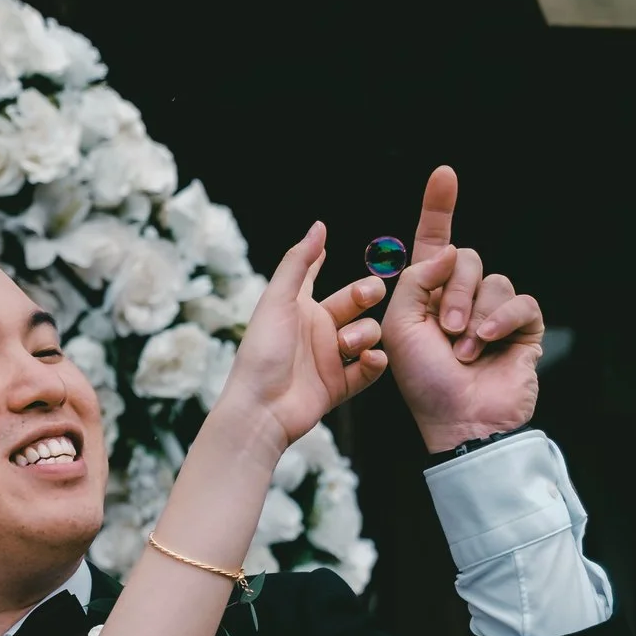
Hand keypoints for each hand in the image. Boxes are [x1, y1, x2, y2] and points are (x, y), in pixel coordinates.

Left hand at [213, 222, 389, 460]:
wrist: (261, 408)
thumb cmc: (262, 352)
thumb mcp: (278, 301)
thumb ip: (299, 262)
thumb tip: (319, 226)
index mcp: (298, 308)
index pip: (310, 277)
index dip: (318, 260)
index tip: (327, 245)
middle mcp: (316, 330)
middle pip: (355, 302)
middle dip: (367, 293)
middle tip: (369, 293)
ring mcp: (330, 358)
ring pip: (368, 333)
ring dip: (365, 333)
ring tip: (347, 344)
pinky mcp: (340, 385)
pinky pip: (370, 369)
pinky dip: (374, 362)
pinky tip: (368, 359)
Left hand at [383, 165, 546, 451]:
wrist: (459, 420)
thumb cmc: (423, 382)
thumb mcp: (400, 326)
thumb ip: (414, 279)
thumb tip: (448, 251)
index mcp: (427, 295)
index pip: (434, 242)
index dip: (439, 208)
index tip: (444, 174)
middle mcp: (460, 298)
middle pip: (467, 258)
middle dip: (455, 290)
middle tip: (446, 329)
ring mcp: (493, 312)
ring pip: (493, 279)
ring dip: (475, 314)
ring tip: (463, 350)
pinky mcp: (522, 328)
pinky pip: (520, 301)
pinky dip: (501, 320)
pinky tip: (487, 343)